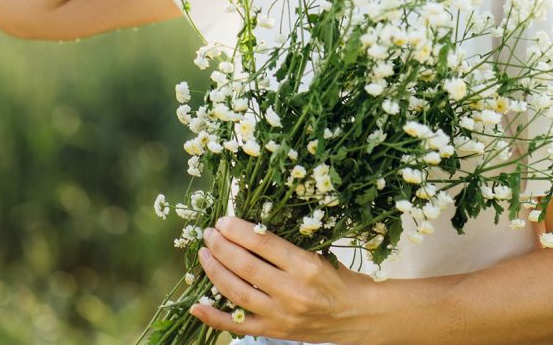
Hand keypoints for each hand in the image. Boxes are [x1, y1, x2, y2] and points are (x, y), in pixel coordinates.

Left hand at [190, 215, 376, 343]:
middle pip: (245, 266)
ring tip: (204, 254)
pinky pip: (237, 326)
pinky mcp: (273, 333)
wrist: (356, 315)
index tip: (223, 220)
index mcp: (305, 266)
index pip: (263, 244)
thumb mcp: (318, 253)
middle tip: (209, 233)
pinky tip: (196, 305)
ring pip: (237, 292)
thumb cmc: (338, 278)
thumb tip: (250, 228)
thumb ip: (287, 245)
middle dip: (222, 246)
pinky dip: (214, 316)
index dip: (238, 230)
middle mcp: (291, 291)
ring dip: (215, 271)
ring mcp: (280, 316)